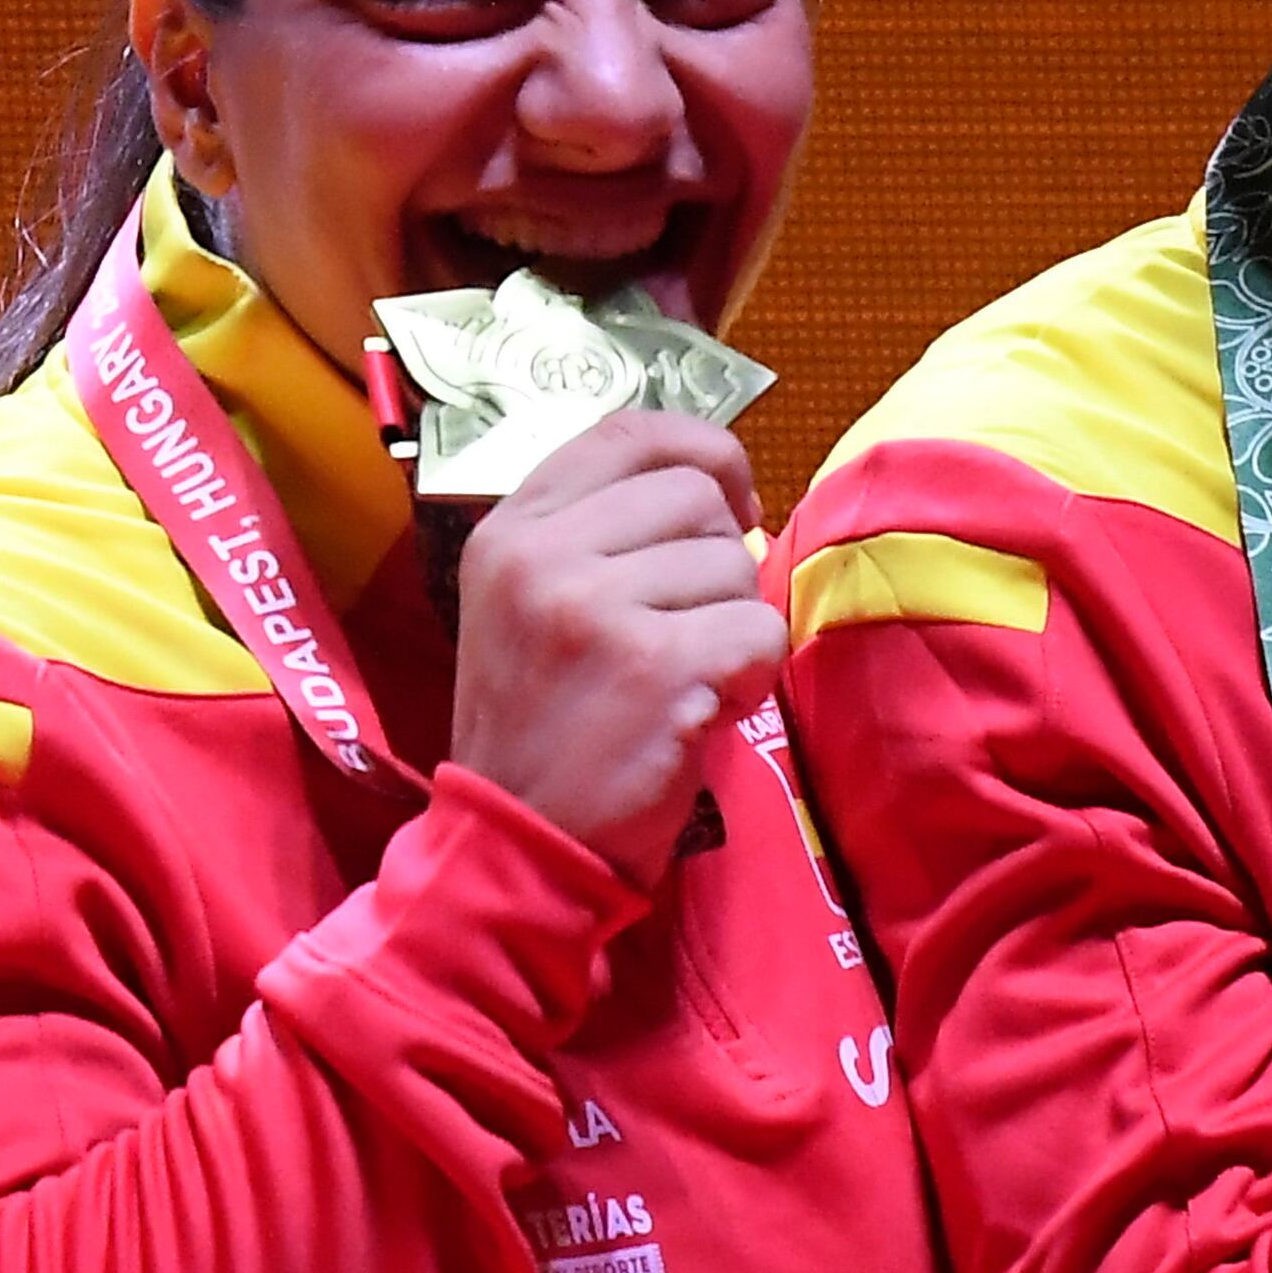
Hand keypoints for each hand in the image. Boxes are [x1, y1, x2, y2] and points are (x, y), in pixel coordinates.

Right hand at [448, 412, 785, 885]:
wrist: (516, 841)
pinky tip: (704, 711)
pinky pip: (759, 629)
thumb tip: (716, 490)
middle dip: (719, 563)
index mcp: (511, 529)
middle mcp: (544, 555)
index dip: (703, 451)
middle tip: (688, 631)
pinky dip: (753, 675)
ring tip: (682, 681)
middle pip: (695, 496)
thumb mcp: (528, 604)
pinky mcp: (655, 667)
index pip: (629, 431)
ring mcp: (596, 607)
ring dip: (732, 626)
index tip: (733, 501)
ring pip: (734, 566)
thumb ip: (596, 535)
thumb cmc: (540, 728)